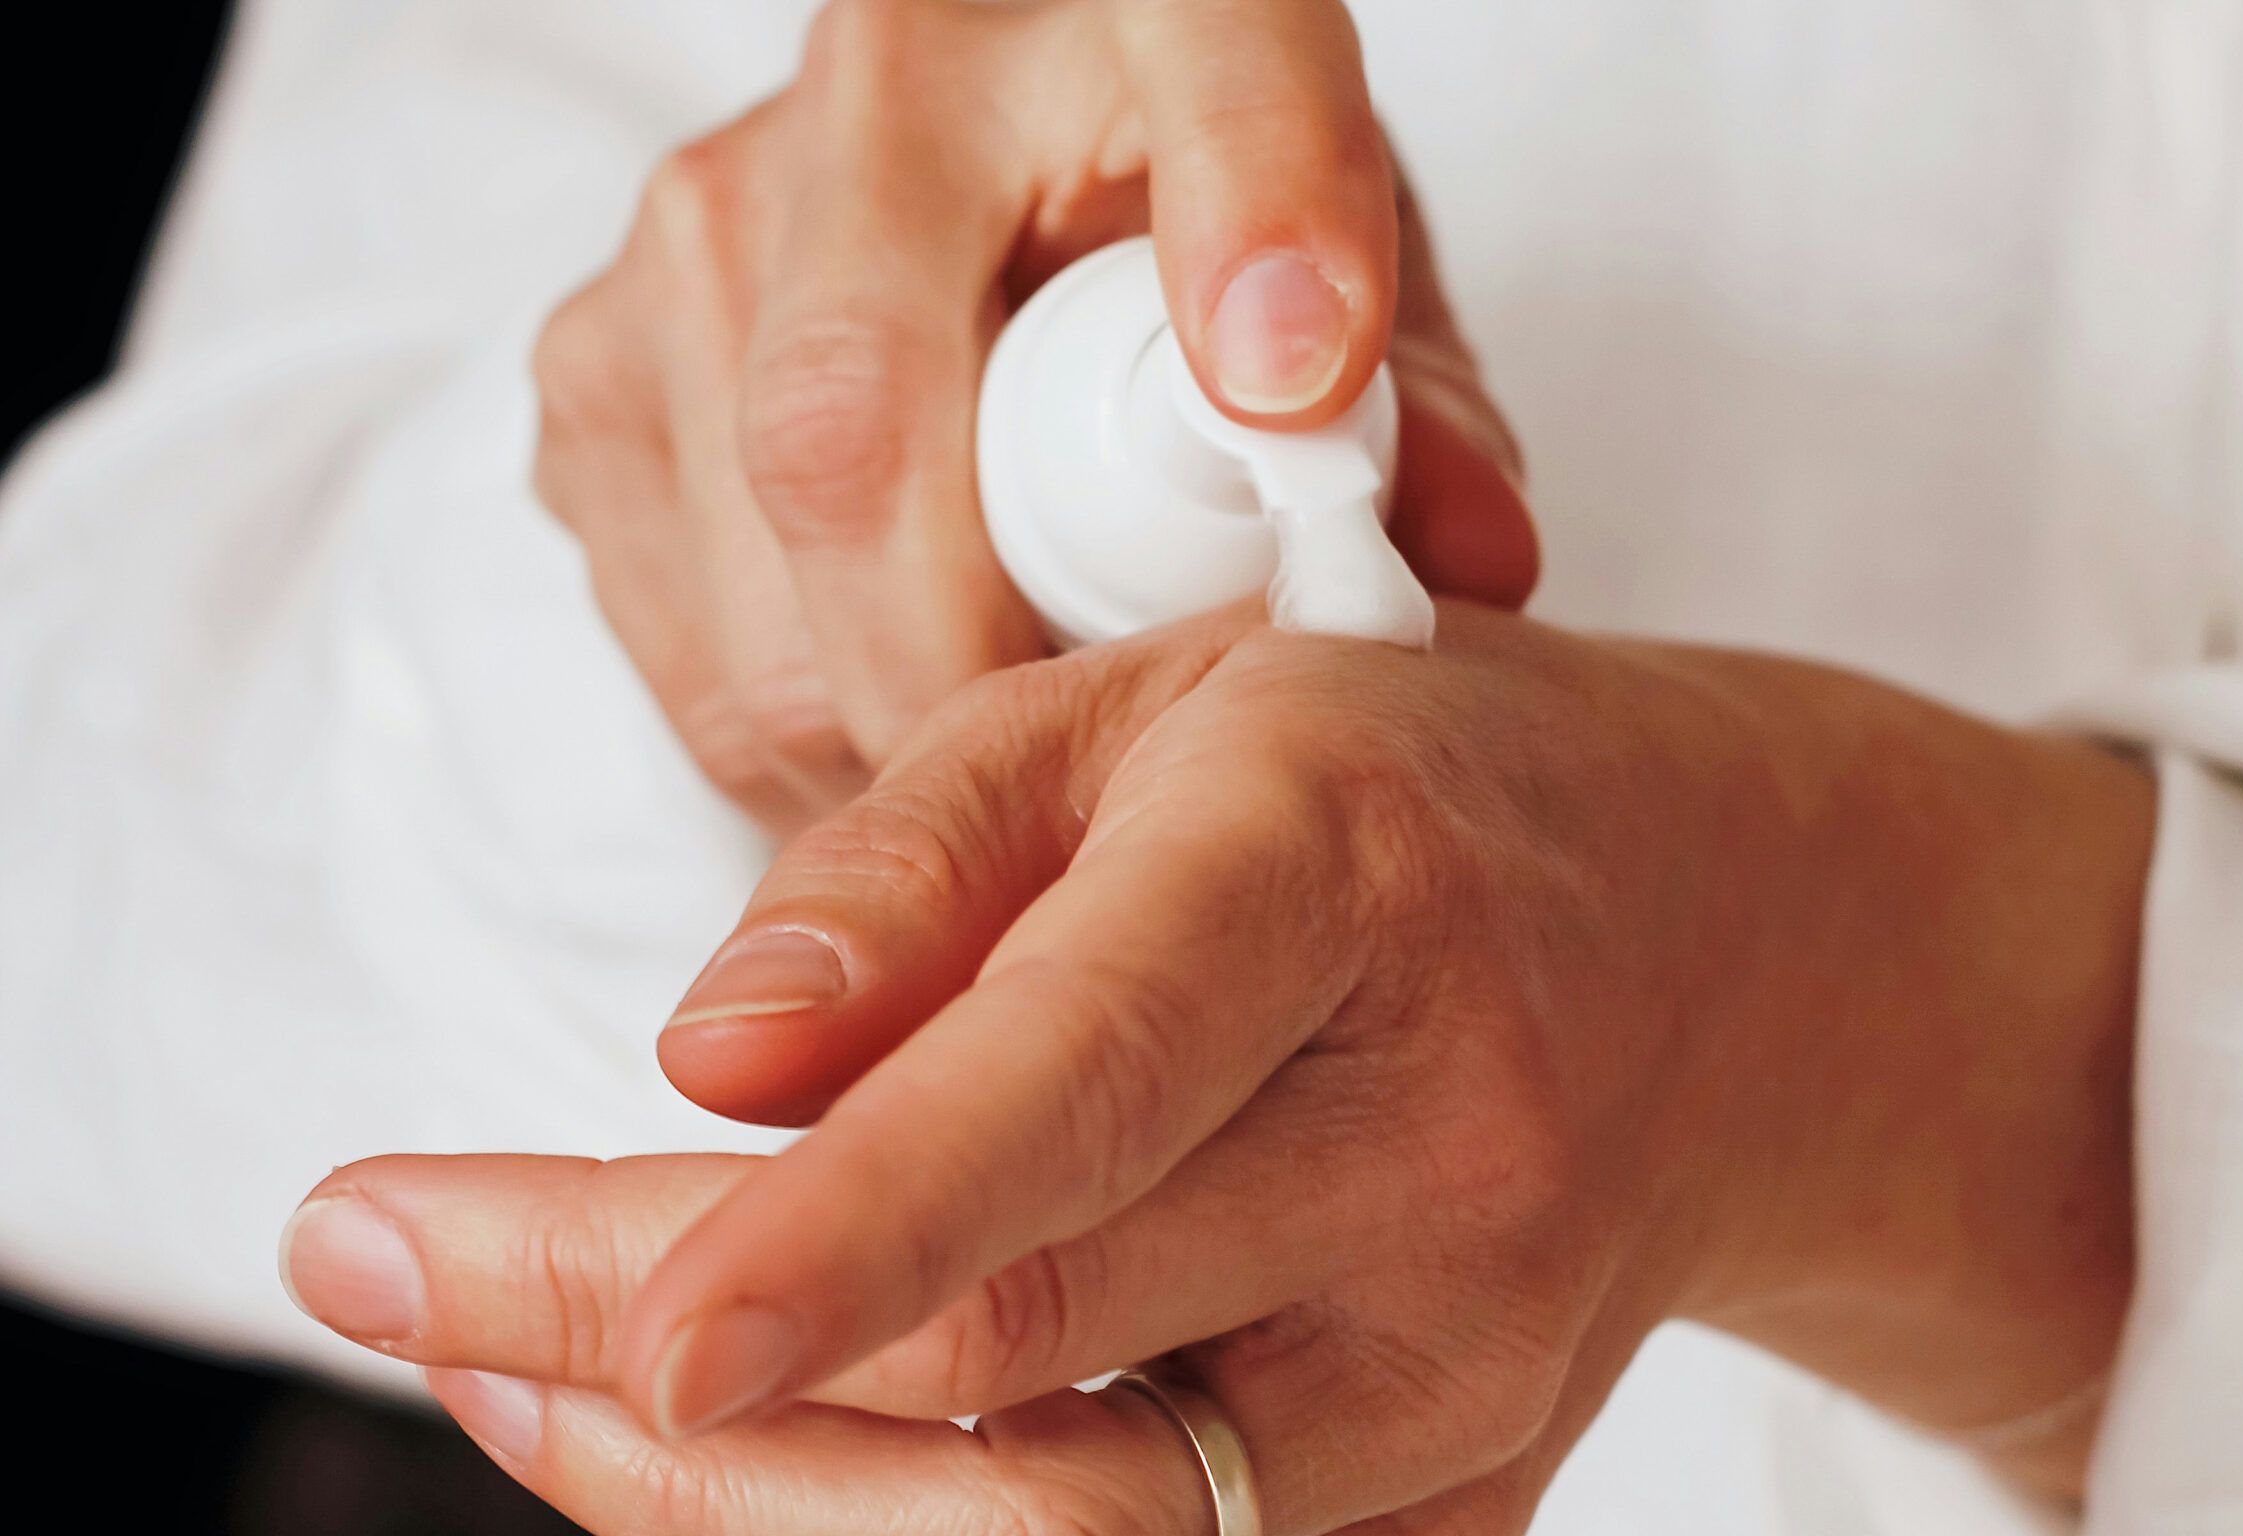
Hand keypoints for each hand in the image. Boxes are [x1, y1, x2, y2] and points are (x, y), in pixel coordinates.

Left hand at [287, 605, 2153, 1528]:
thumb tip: (703, 1063)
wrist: (1736, 950)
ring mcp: (1464, 1374)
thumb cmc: (1409, 788)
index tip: (617, 1333)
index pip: (1087, 1081)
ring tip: (531, 1372)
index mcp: (1339, 884)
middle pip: (1021, 1357)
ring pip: (1073, 1528)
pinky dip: (910, 1527)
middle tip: (404, 1270)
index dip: (850, 1233)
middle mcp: (1432, 1155)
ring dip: (749, 1493)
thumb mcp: (1153, 708)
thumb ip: (913, 869)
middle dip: (653, 1359)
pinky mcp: (1459, 1507)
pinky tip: (761, 1433)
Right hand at [531, 0, 1537, 834]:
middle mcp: (739, 192)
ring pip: (734, 652)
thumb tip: (1461, 562)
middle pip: (810, 550)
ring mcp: (642, 301)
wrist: (1004, 49)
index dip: (1002, 636)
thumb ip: (1406, 364)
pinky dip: (814, 725)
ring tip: (1044, 726)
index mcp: (919, 87)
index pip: (888, 414)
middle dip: (973, 722)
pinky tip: (937, 678)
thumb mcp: (1325, 193)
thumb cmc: (1165, 116)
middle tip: (1125, 776)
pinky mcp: (592, 397)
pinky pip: (681, 657)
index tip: (1143, 735)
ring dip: (898, 746)